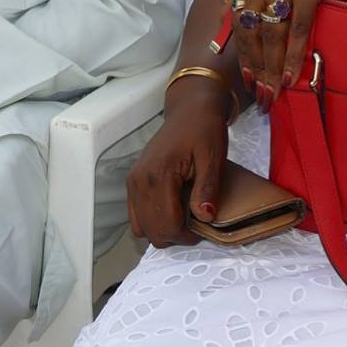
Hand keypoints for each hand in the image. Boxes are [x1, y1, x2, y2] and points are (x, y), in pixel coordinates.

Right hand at [126, 79, 232, 246]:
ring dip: (162, 230)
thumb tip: (205, 217)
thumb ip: (207, 188)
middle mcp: (140, 180)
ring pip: (141, 226)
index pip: (167, 223)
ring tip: (184, 220)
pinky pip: (136, 215)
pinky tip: (172, 212)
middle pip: (152, 230)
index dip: (186, 236)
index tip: (202, 231)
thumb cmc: (204, 130)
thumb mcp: (213, 157)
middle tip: (195, 227)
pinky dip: (152, 221)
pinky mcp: (133, 181)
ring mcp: (133, 181)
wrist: (191, 110)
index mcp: (159, 175)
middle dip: (174, 236)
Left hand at [236, 0, 346, 107]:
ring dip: (272, 67)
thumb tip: (261, 29)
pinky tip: (293, 76)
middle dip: (255, 65)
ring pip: (271, 33)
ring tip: (275, 91)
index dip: (244, 51)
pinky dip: (294, 56)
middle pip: (251, 28)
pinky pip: (297, 29)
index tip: (249, 76)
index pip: (241, 18)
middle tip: (261, 92)